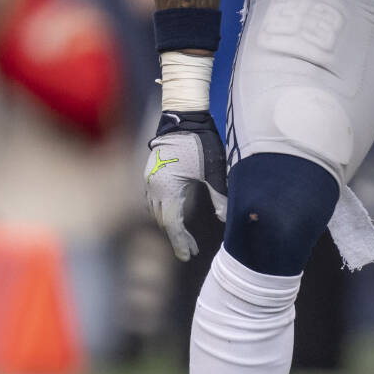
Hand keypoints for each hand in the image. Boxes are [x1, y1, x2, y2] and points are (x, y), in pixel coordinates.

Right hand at [145, 110, 227, 260]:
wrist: (183, 116)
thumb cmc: (199, 141)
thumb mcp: (213, 171)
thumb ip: (219, 196)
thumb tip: (224, 218)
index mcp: (167, 188)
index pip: (172, 224)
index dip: (180, 242)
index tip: (188, 256)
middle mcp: (153, 186)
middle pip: (162, 220)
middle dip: (177, 237)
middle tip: (191, 251)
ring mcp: (149, 179)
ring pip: (155, 211)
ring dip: (169, 225)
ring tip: (185, 237)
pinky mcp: (150, 172)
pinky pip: (152, 199)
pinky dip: (163, 211)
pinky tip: (174, 214)